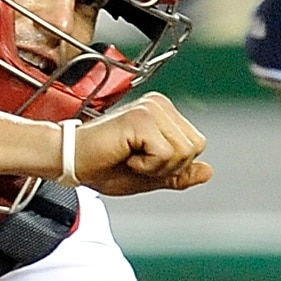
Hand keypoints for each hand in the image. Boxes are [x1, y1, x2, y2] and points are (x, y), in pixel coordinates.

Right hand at [71, 92, 211, 195]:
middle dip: (168, 166)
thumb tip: (208, 171)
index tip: (143, 161)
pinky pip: (165, 153)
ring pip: (182, 151)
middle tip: (136, 160)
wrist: (71, 161)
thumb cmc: (103, 165)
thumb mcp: (150, 176)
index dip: (173, 165)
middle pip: (195, 147)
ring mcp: (151, 108)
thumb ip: (179, 173)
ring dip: (156, 166)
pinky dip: (147, 165)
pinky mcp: (141, 118)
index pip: (196, 145)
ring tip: (130, 157)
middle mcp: (160, 105)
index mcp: (164, 112)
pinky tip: (125, 155)